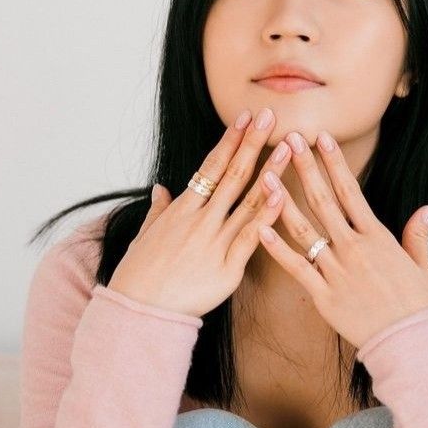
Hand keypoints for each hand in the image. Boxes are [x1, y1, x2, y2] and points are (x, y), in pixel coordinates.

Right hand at [107, 107, 291, 317]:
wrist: (139, 312)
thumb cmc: (139, 276)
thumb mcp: (144, 237)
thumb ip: (158, 211)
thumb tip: (161, 189)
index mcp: (181, 210)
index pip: (210, 167)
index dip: (229, 140)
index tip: (244, 117)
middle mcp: (199, 220)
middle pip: (232, 175)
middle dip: (252, 143)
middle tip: (270, 115)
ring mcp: (214, 242)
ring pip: (247, 202)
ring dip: (269, 173)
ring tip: (288, 148)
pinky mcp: (227, 269)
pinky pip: (250, 238)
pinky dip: (267, 217)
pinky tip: (283, 195)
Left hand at [255, 130, 427, 350]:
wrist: (410, 342)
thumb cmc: (417, 304)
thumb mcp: (423, 265)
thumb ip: (419, 235)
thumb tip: (427, 208)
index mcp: (377, 237)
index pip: (351, 191)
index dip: (334, 163)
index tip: (321, 138)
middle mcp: (354, 248)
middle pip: (323, 201)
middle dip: (305, 168)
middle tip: (289, 140)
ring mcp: (337, 271)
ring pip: (304, 230)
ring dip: (283, 202)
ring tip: (265, 176)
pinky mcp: (323, 295)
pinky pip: (297, 269)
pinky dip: (278, 250)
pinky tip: (261, 229)